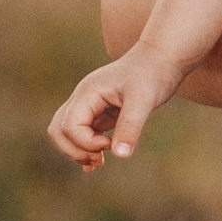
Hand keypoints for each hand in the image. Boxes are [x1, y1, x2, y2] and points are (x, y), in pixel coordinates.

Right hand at [48, 43, 187, 169]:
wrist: (162, 58)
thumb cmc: (153, 74)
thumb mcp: (144, 100)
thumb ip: (130, 127)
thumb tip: (120, 155)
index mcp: (88, 93)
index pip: (69, 126)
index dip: (86, 142)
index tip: (110, 144)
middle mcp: (84, 98)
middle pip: (59, 130)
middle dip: (75, 150)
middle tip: (99, 160)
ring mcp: (90, 105)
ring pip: (68, 133)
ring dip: (79, 150)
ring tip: (99, 163)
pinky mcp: (101, 111)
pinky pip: (84, 133)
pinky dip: (86, 147)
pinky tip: (98, 162)